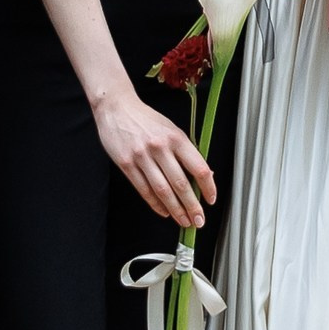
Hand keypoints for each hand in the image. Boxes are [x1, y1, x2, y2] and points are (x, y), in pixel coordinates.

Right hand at [92, 87, 217, 226]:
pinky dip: (156, 204)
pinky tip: (164, 212)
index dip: (208, 187)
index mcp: (176, 137)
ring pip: (162, 190)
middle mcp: (160, 147)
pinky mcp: (126, 164)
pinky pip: (144, 189)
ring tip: (184, 221)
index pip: (198, 167)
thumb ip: (185, 151)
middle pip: (180, 183)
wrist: (117, 109)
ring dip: (176, 210)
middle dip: (192, 206)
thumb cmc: (147, 120)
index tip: (211, 199)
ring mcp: (142, 157)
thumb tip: (203, 175)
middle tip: (199, 220)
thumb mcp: (171, 129)